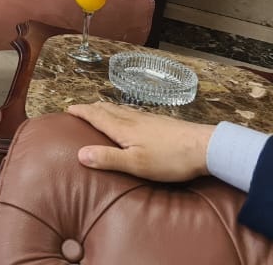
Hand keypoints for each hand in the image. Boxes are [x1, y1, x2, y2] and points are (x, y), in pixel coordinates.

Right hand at [66, 101, 213, 181]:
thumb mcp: (136, 164)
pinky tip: (127, 118)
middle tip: (79, 110)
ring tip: (97, 111)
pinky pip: (131, 112)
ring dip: (104, 108)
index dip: (81, 112)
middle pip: (105, 108)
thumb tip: (80, 153)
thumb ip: (108, 158)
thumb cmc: (170, 159)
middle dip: (90, 108)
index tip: (67, 110)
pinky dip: (119, 112)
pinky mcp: (158, 122)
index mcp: (123, 128)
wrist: (204, 146)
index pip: (95, 115)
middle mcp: (132, 118)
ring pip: (119, 109)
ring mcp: (146, 118)